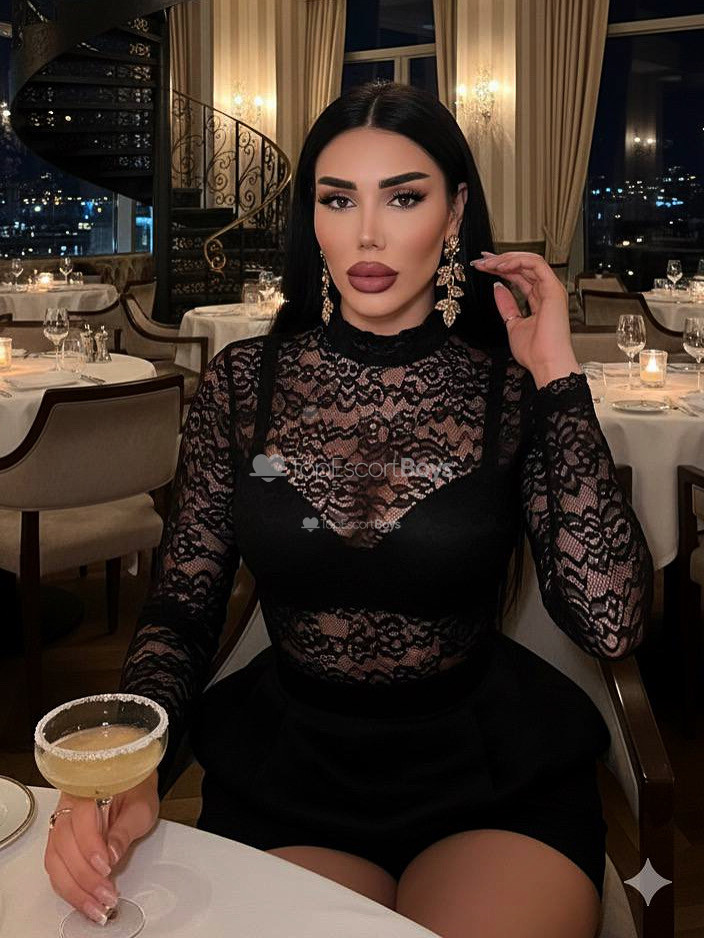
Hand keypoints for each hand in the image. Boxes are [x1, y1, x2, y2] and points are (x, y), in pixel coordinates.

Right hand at [43, 771, 158, 924]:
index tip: (106, 867)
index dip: (91, 847)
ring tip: (95, 906)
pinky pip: (57, 867)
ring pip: (55, 860)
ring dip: (74, 888)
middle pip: (63, 845)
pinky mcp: (60, 842)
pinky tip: (84, 900)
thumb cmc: (136, 790)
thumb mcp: (141, 806)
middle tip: (104, 895)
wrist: (130, 781)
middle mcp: (67, 806)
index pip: (80, 820)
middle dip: (83, 876)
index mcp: (86, 790)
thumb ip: (124, 830)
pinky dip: (69, 887)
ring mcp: (60, 824)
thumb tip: (112, 855)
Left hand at [470, 251, 579, 387]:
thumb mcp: (512, 324)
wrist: (546, 363)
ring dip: (506, 260)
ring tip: (488, 263)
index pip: (519, 276)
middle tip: (481, 260)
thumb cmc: (535, 352)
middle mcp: (547, 291)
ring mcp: (552, 289)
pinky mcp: (553, 288)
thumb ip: (506, 305)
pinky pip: (536, 264)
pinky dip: (517, 262)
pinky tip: (500, 267)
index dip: (501, 268)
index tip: (483, 266)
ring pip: (529, 261)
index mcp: (540, 300)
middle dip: (500, 260)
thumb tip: (498, 288)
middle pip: (523, 267)